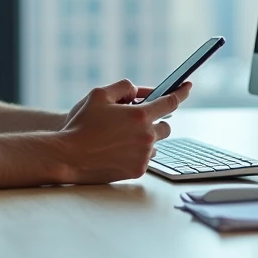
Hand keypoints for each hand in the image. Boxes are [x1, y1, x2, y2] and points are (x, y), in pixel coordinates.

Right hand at [57, 79, 191, 183]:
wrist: (69, 156)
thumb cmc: (82, 124)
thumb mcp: (99, 95)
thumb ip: (123, 87)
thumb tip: (138, 91)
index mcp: (140, 115)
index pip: (170, 101)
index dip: (182, 92)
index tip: (188, 87)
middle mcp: (147, 136)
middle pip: (166, 127)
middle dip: (155, 122)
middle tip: (136, 122)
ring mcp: (144, 155)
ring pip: (155, 144)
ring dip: (145, 139)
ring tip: (121, 138)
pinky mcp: (138, 170)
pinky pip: (146, 158)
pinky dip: (137, 153)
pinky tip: (118, 151)